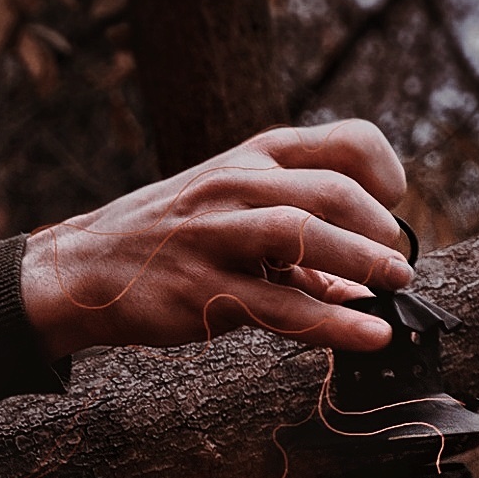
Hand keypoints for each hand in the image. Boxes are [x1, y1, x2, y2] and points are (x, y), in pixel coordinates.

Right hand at [21, 120, 410, 358]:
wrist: (83, 269)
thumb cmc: (167, 238)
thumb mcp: (229, 211)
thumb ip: (296, 241)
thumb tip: (362, 286)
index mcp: (251, 158)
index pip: (344, 141)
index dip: (384, 172)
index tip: (394, 203)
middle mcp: (234, 186)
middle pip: (331, 191)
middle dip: (379, 229)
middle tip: (395, 264)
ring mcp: (214, 236)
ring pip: (305, 238)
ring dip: (363, 264)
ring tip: (395, 287)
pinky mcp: (201, 291)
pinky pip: (280, 308)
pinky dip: (334, 324)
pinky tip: (368, 336)